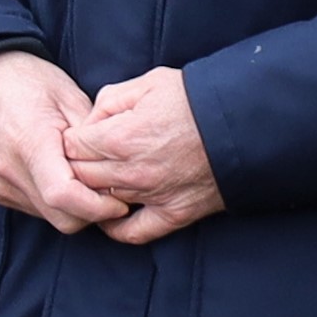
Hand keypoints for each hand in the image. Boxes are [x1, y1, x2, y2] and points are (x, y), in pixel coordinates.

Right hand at [0, 51, 130, 234]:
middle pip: (62, 218)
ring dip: (76, 208)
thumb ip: (94, 140)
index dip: (99, 207)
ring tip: (87, 178)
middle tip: (112, 190)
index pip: (64, 196)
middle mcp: (10, 172)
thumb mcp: (71, 98)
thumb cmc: (29, 82)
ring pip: (52, 218)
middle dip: (93, 212)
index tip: (121, 200)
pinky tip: (64, 177)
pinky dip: (57, 203)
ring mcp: (1, 185)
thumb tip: (118, 171)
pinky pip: (37, 209)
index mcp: (30, 144)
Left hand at [62, 65, 221, 245]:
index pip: (70, 147)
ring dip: (95, 190)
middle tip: (86, 155)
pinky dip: (116, 226)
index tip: (80, 135)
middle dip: (76, 164)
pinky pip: (133, 233)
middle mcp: (131, 172)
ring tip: (99, 177)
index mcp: (120, 138)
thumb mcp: (148, 83)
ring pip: (100, 201)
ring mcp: (152, 196)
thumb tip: (90, 122)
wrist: (246, 121)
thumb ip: (109, 101)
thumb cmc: (197, 99)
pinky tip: (111, 213)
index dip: (71, 139)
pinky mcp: (175, 214)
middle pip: (80, 176)